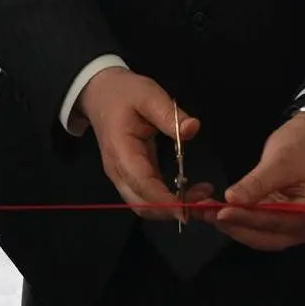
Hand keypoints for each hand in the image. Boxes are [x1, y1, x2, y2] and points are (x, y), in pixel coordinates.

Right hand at [80, 69, 198, 219]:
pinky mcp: (130, 176)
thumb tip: (193, 129)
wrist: (99, 94)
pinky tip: (189, 192)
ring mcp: (122, 176)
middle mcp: (118, 171)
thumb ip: (169, 114)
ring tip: (202, 197)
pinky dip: (167, 201)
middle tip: (204, 202)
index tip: (190, 207)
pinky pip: (147, 197)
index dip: (165, 200)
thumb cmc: (124, 94)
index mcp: (121, 151)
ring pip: (144, 206)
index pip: (142, 184)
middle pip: (142, 205)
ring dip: (171, 209)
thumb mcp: (148, 95)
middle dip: (172, 211)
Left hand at [210, 109, 304, 251]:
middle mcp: (303, 228)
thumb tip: (231, 200)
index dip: (247, 218)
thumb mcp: (281, 161)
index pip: (275, 221)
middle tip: (209, 214)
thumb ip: (257, 183)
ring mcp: (290, 226)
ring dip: (232, 224)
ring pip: (257, 234)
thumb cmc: (304, 146)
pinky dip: (237, 218)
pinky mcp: (277, 219)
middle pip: (265, 236)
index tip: (222, 212)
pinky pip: (255, 224)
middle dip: (236, 226)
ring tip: (206, 212)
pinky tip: (217, 210)